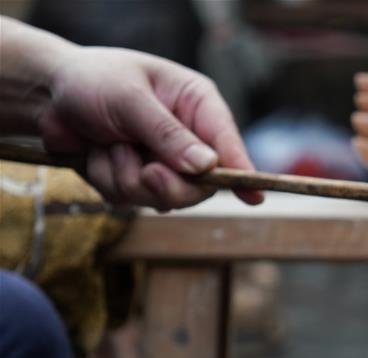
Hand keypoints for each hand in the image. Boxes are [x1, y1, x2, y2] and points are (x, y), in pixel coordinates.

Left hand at [40, 47, 262, 209]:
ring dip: (127, 177)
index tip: (254, 196)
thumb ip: (168, 134)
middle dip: (166, 183)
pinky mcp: (139, 181)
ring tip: (107, 145)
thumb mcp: (130, 100)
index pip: (228, 145)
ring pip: (164, 196)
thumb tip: (207, 166)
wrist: (47, 95)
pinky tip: (98, 155)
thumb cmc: (93, 81)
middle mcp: (189, 137)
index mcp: (198, 106)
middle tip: (145, 172)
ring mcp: (165, 162)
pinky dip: (109, 181)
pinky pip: (133, 200)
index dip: (242, 172)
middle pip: (200, 184)